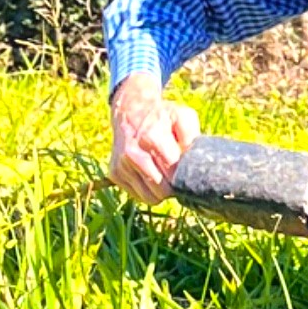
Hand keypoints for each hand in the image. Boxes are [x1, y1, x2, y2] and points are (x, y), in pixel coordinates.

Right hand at [108, 73, 199, 202]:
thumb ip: (192, 136)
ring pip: (150, 197)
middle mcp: (133, 153)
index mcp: (152, 138)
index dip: (184, 177)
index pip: (174, 174)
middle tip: (176, 175)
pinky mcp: (114, 173)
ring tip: (163, 175)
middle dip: (173, 186)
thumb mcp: (182, 116)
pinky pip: (138, 196)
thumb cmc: (161, 116)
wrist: (129, 111)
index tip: (187, 172)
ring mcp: (122, 165)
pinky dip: (147, 190)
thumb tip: (192, 161)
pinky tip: (150, 174)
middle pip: (163, 190)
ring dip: (160, 192)